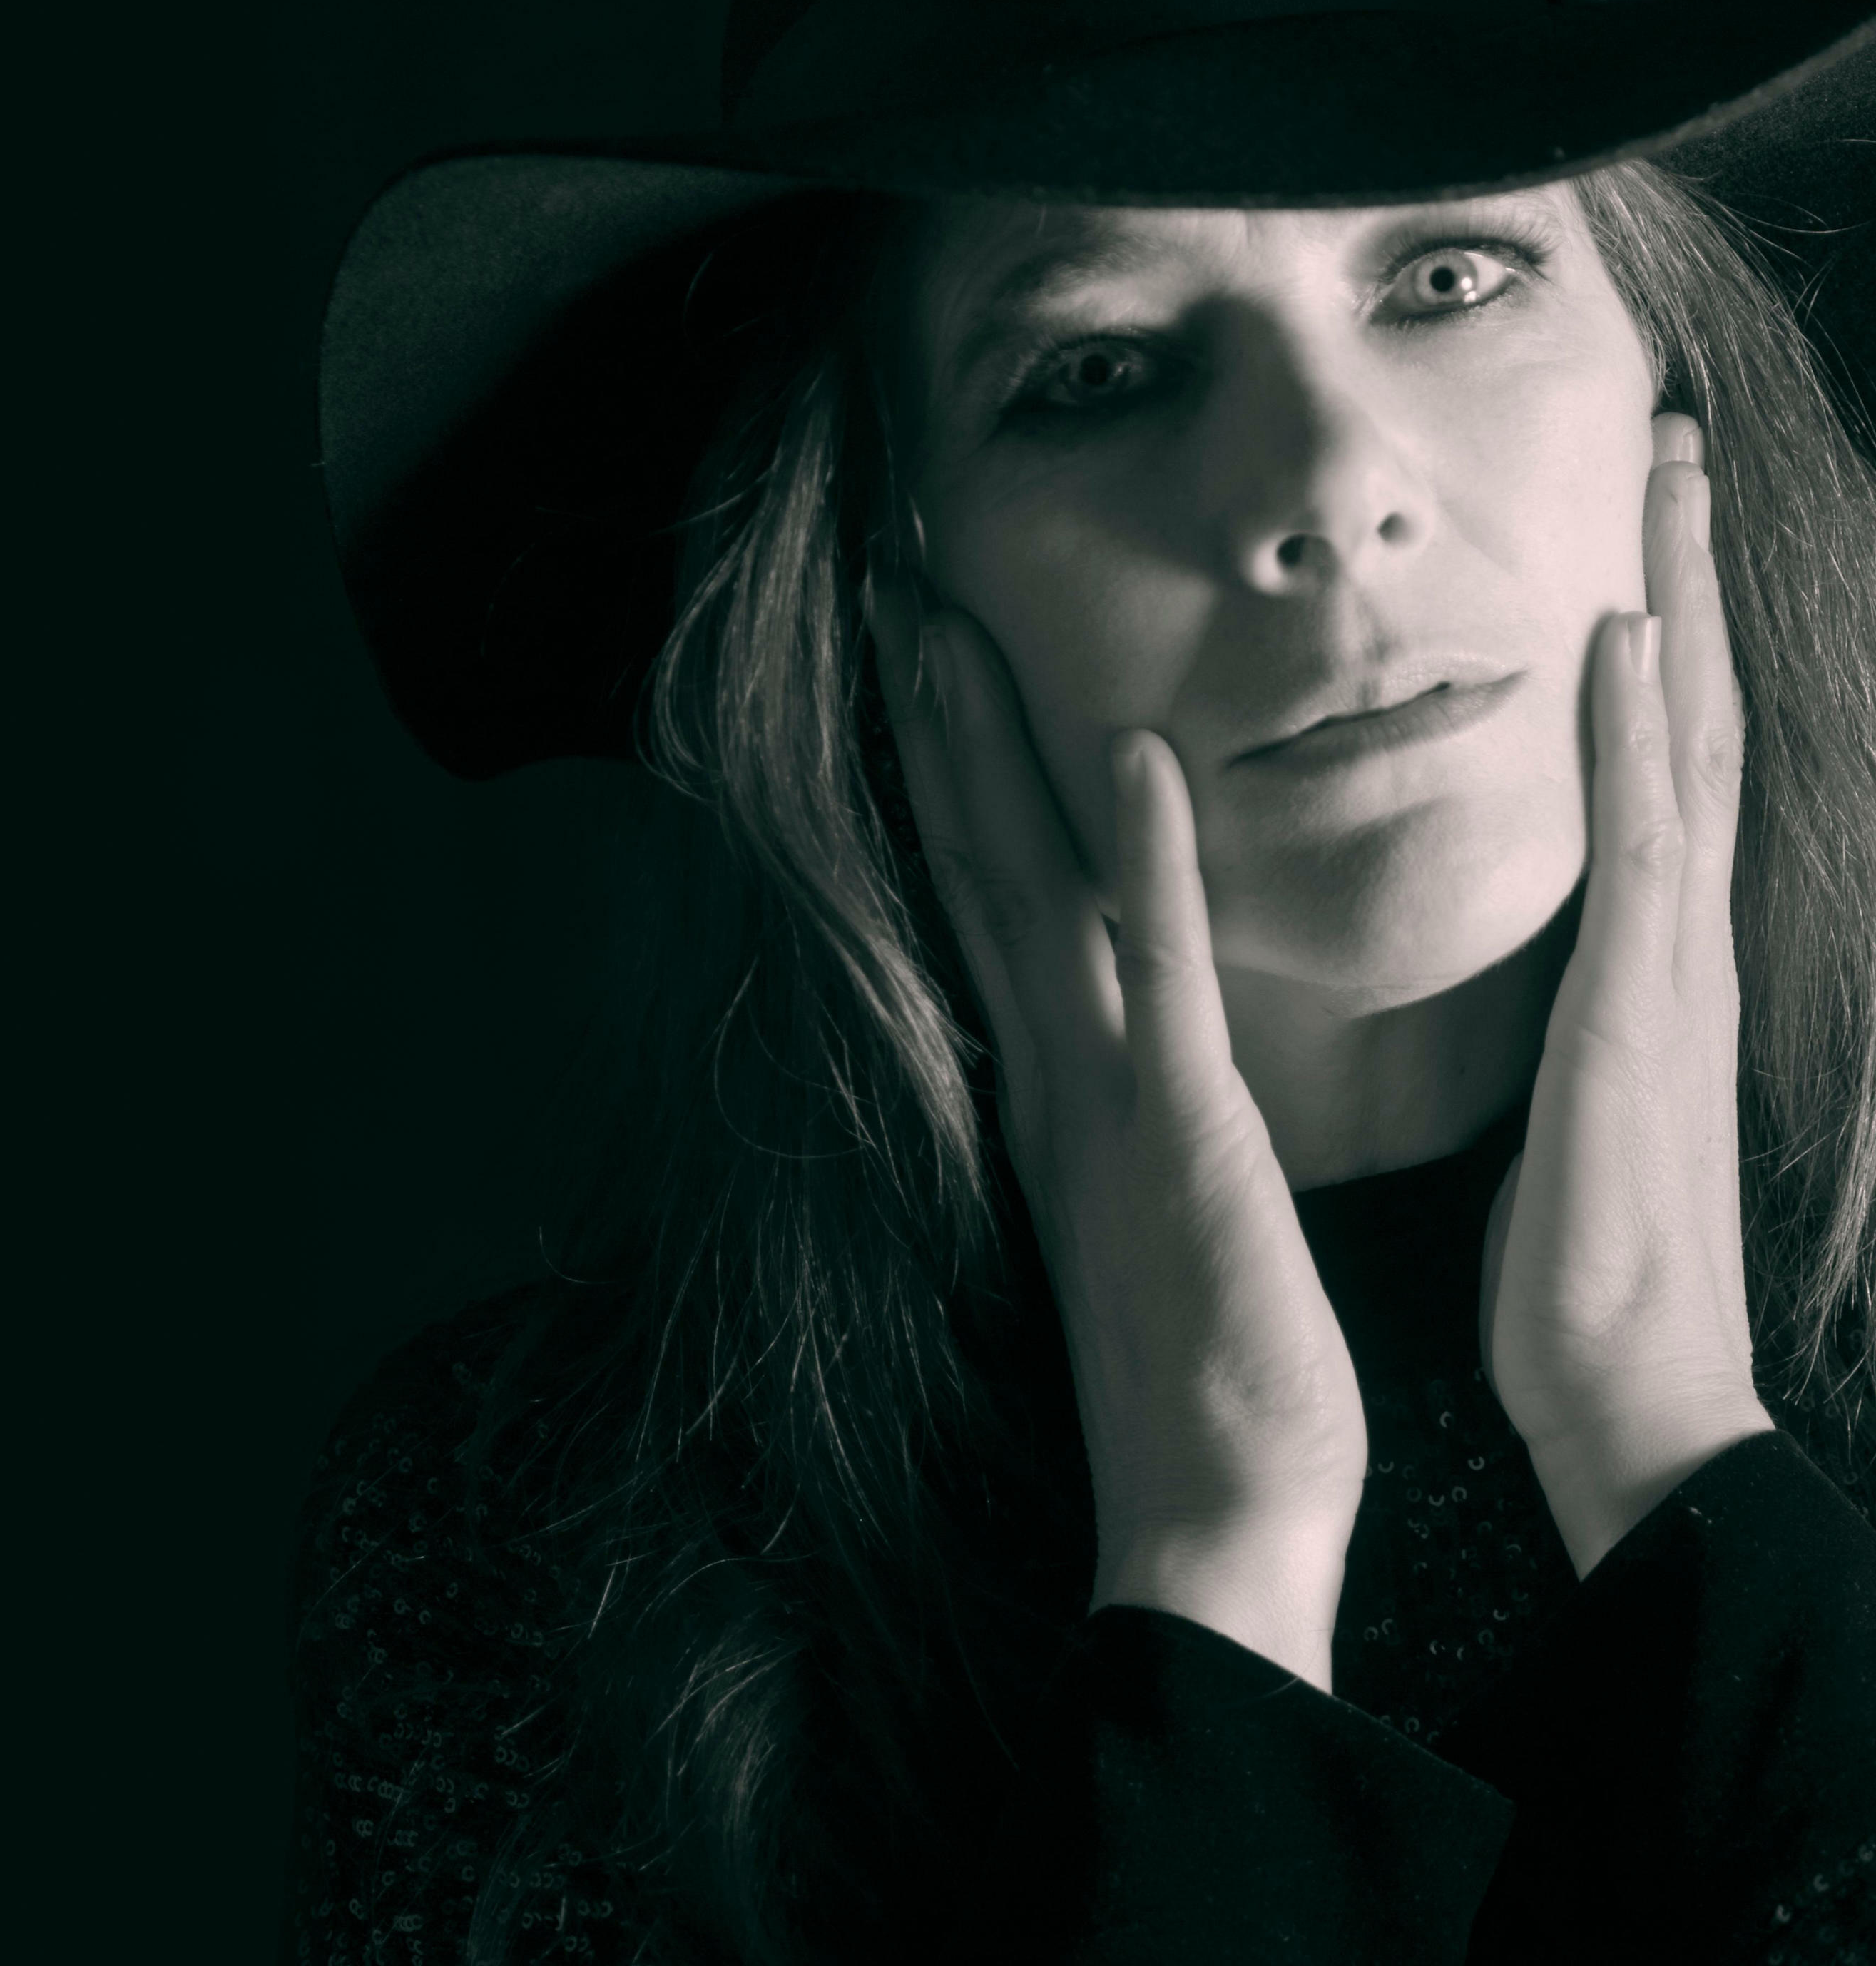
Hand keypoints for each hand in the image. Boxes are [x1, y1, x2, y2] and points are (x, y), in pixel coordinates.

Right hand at [865, 567, 1366, 1688]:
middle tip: (894, 589)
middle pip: (974, 860)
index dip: (945, 773)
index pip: (981, 896)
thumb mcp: (1150, 1203)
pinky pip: (1154, 973)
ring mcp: (1098, 1095)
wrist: (1209, 1514)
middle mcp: (1045, 1072)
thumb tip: (1111, 1027)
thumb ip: (1122, 1101)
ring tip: (944, 620)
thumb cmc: (1201, 1367)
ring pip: (1027, 886)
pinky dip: (1142, 859)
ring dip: (987, 750)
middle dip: (933, 720)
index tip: (922, 662)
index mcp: (1046, 1084)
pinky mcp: (1174, 1132)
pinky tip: (1129, 749)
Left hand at [1480, 413, 1773, 1578]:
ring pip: (1684, 743)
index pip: (1661, 761)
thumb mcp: (1574, 1095)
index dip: (1659, 636)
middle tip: (1673, 433)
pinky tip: (1625, 634)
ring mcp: (1674, 967)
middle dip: (1688, 569)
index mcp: (1652, 957)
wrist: (1629, 1393)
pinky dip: (1639, 734)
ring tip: (1668, 468)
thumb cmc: (1586, 1260)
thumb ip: (1576, 1006)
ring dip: (1680, 597)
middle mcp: (1682, 937)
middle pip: (1692, 716)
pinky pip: (1643, 847)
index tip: (1635, 521)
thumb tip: (1559, 958)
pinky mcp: (1639, 1014)